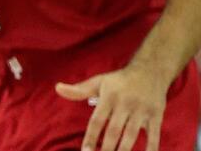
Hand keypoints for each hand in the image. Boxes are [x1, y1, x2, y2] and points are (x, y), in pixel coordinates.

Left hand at [56, 62, 170, 150]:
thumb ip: (79, 90)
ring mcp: (141, 110)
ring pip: (131, 135)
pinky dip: (151, 149)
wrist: (150, 71)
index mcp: (109, 96)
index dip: (91, 137)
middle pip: (114, 131)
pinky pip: (154, 136)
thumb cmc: (119, 81)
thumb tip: (57, 88)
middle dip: (107, 149)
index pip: (97, 121)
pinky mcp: (156, 115)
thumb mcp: (98, 82)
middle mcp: (125, 103)